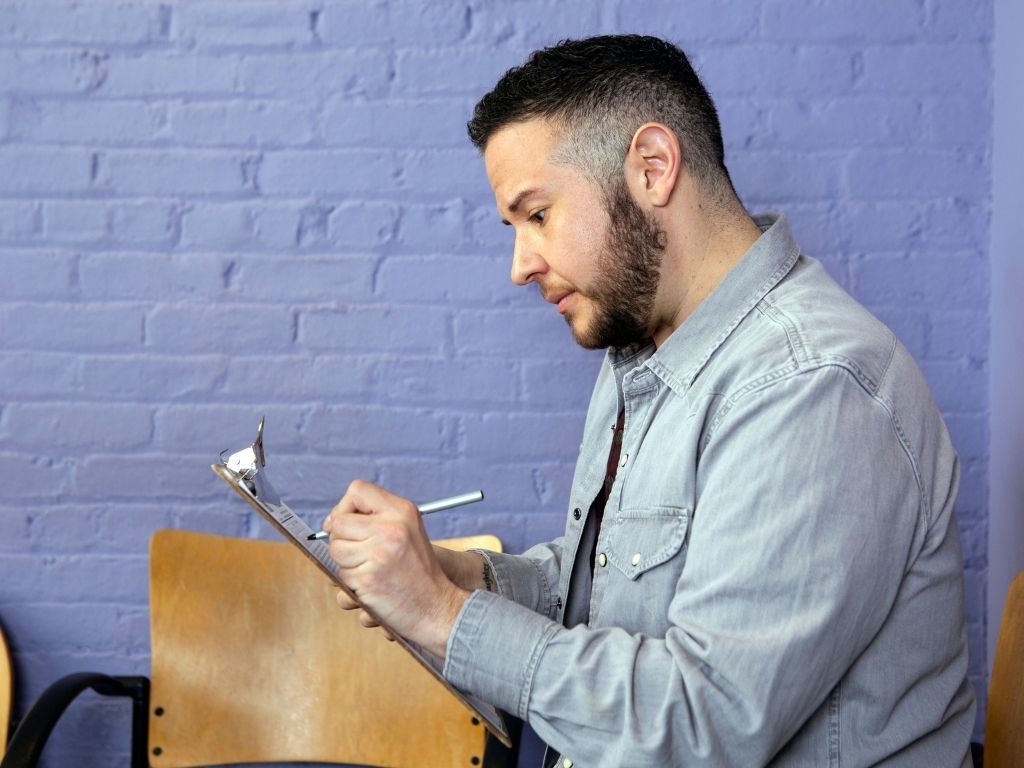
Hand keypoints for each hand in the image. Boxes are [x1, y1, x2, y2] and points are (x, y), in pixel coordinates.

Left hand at [322, 480, 469, 657]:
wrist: (436, 607)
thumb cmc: (419, 571)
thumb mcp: (408, 529)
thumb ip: (376, 516)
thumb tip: (332, 521)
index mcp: (401, 511)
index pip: (357, 490)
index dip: (346, 507)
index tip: (349, 525)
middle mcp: (390, 528)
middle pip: (339, 522)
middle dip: (342, 539)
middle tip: (363, 553)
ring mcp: (378, 553)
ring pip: (335, 550)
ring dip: (346, 564)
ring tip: (371, 569)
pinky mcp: (367, 578)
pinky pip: (340, 576)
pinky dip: (351, 584)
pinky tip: (373, 586)